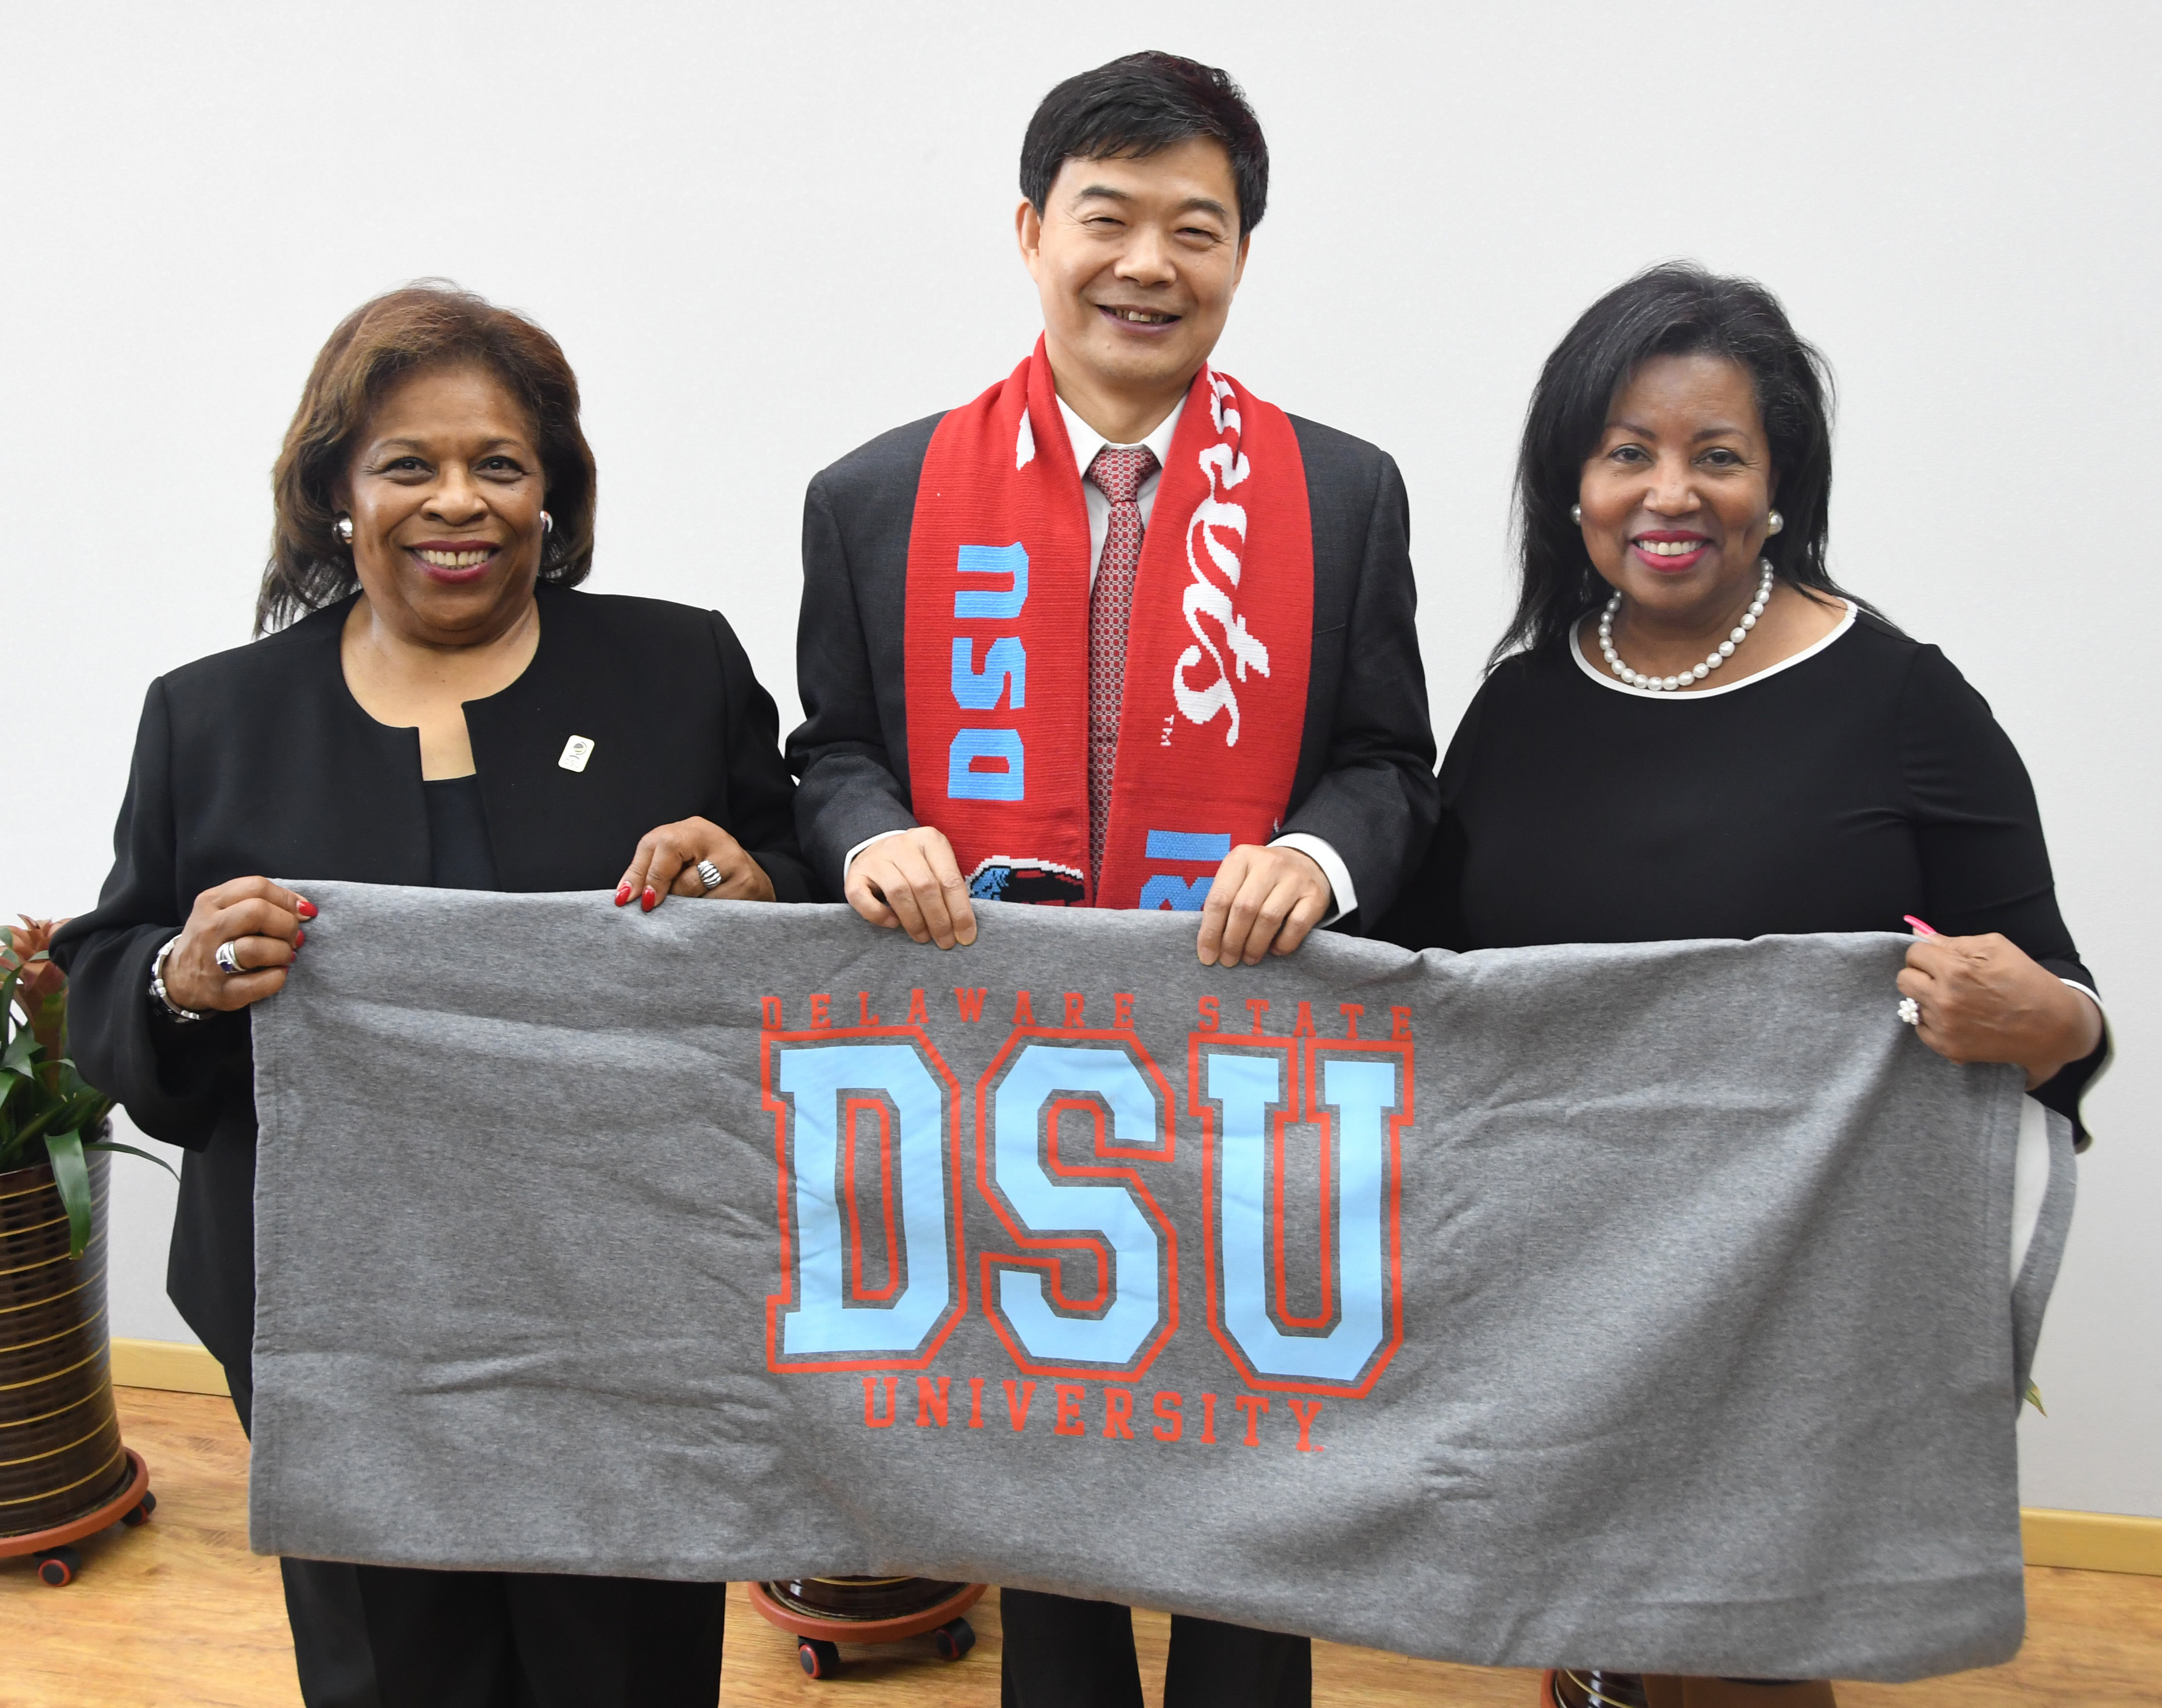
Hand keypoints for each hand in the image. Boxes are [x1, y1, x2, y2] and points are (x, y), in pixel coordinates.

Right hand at [164, 878, 312, 1012]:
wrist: (180, 978)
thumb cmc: (215, 938)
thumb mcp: (224, 910)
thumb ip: (261, 901)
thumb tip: (304, 908)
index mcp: (210, 902)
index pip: (256, 887)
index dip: (287, 898)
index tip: (302, 911)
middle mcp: (208, 929)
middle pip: (258, 912)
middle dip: (287, 924)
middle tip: (294, 937)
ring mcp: (212, 961)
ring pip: (256, 948)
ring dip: (283, 952)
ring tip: (286, 956)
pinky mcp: (222, 992)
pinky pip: (260, 983)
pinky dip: (278, 977)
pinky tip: (278, 973)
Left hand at [615, 818, 774, 910]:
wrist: (750, 879)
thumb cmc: (702, 871)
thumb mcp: (672, 862)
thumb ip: (645, 873)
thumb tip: (623, 896)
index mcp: (691, 828)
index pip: (662, 845)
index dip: (645, 875)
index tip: (632, 900)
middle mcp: (714, 837)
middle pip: (677, 863)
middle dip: (663, 889)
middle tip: (655, 905)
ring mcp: (733, 859)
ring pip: (693, 888)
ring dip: (684, 903)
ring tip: (691, 902)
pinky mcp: (747, 882)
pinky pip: (713, 905)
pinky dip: (704, 913)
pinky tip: (709, 910)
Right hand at [845, 827, 976, 948]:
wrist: (878, 851)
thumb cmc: (916, 867)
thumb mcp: (937, 868)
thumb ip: (949, 890)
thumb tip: (964, 928)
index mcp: (929, 840)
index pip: (950, 879)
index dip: (960, 911)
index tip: (966, 937)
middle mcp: (902, 844)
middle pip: (925, 886)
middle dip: (939, 920)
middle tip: (945, 942)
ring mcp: (876, 858)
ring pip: (898, 892)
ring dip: (914, 921)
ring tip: (923, 937)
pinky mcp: (855, 874)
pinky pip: (864, 898)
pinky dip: (880, 915)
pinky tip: (893, 924)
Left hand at [1197, 844, 1330, 966]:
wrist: (1305, 863)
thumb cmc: (1261, 878)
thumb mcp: (1238, 878)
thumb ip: (1223, 902)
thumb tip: (1209, 945)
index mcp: (1241, 857)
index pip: (1220, 898)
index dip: (1210, 931)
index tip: (1206, 956)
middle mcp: (1268, 863)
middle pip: (1244, 909)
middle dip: (1232, 941)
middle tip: (1228, 961)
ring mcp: (1294, 878)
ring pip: (1268, 918)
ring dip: (1255, 945)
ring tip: (1249, 958)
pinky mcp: (1315, 894)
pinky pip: (1296, 925)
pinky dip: (1283, 943)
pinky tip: (1275, 950)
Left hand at [1897, 932, 2102, 1088]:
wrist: (2053, 1027)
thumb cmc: (2027, 981)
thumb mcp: (1996, 948)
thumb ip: (1953, 941)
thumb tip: (1919, 932)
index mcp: (1954, 970)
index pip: (1914, 953)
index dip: (1929, 954)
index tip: (1942, 959)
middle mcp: (1944, 1000)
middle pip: (1904, 979)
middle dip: (1922, 974)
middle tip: (1945, 978)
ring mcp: (1945, 1027)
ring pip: (1911, 1004)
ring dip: (1929, 999)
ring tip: (1958, 999)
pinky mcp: (1948, 1048)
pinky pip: (1921, 1029)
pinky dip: (1935, 1022)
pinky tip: (1959, 1018)